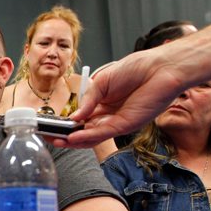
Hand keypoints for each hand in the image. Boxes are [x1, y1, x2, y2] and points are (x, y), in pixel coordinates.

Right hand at [49, 50, 183, 148]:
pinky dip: (86, 137)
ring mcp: (115, 122)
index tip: (53, 126)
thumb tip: (74, 116)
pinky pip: (102, 133)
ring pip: (90, 136)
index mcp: (102, 103)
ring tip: (57, 141)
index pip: (80, 118)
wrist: (160, 68)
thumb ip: (87, 100)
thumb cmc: (136, 69)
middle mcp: (107, 115)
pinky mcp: (124, 125)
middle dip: (66, 136)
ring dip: (73, 140)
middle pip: (83, 130)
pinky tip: (73, 137)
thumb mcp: (102, 82)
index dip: (66, 123)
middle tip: (50, 138)